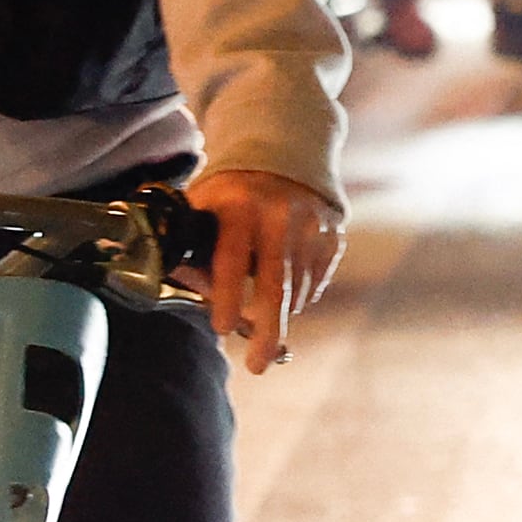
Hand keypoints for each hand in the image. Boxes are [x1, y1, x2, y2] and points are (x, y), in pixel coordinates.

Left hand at [184, 167, 344, 376]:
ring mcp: (311, 226)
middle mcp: (279, 215)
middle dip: (267, 331)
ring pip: (296, 290)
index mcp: (238, 207)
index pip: (232, 259)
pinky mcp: (333, 236)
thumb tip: (189, 294)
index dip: (225, 296)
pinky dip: (299, 298)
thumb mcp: (204, 209)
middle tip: (257, 364)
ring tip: (266, 329)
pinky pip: (315, 283)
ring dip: (279, 316)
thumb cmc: (231, 195)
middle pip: (275, 286)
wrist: (283, 157)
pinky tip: (286, 297)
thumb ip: (193, 249)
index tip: (222, 328)